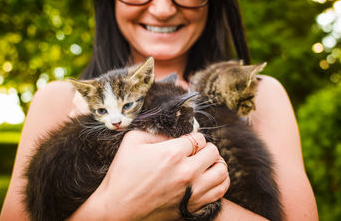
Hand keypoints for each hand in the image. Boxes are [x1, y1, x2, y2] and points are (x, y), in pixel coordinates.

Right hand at [87, 130, 228, 219]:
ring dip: (216, 164)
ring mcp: (192, 191)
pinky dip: (219, 182)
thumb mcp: (133, 142)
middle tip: (197, 152)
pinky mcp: (192, 206)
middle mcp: (186, 172)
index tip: (186, 142)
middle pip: (213, 152)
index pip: (198, 137)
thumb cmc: (122, 175)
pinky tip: (209, 179)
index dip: (192, 138)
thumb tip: (174, 133)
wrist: (117, 209)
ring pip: (222, 171)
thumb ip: (156, 132)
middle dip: (205, 148)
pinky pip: (219, 191)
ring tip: (206, 164)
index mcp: (172, 153)